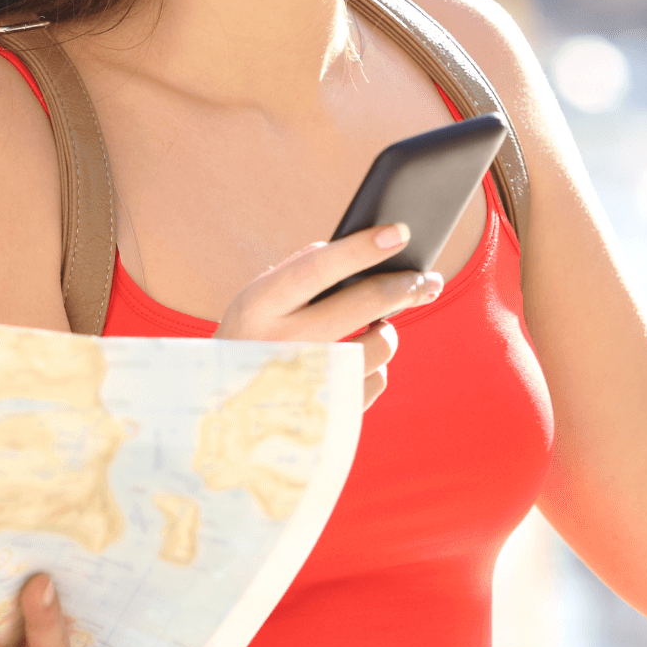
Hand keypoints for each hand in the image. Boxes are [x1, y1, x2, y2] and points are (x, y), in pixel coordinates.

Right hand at [214, 223, 442, 409]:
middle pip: (364, 304)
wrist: (220, 414)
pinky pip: (377, 380)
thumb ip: (300, 272)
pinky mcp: (332, 414)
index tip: (400, 231)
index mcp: (259, 306)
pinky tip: (358, 361)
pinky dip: (374, 366)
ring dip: (387, 329)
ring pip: (380, 345)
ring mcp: (310, 383)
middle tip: (426, 279)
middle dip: (405, 286)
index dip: (362, 248)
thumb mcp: (256, 301)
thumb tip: (364, 251)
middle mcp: (283, 344)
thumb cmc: (249, 340)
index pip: (318, 267)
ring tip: (379, 325)